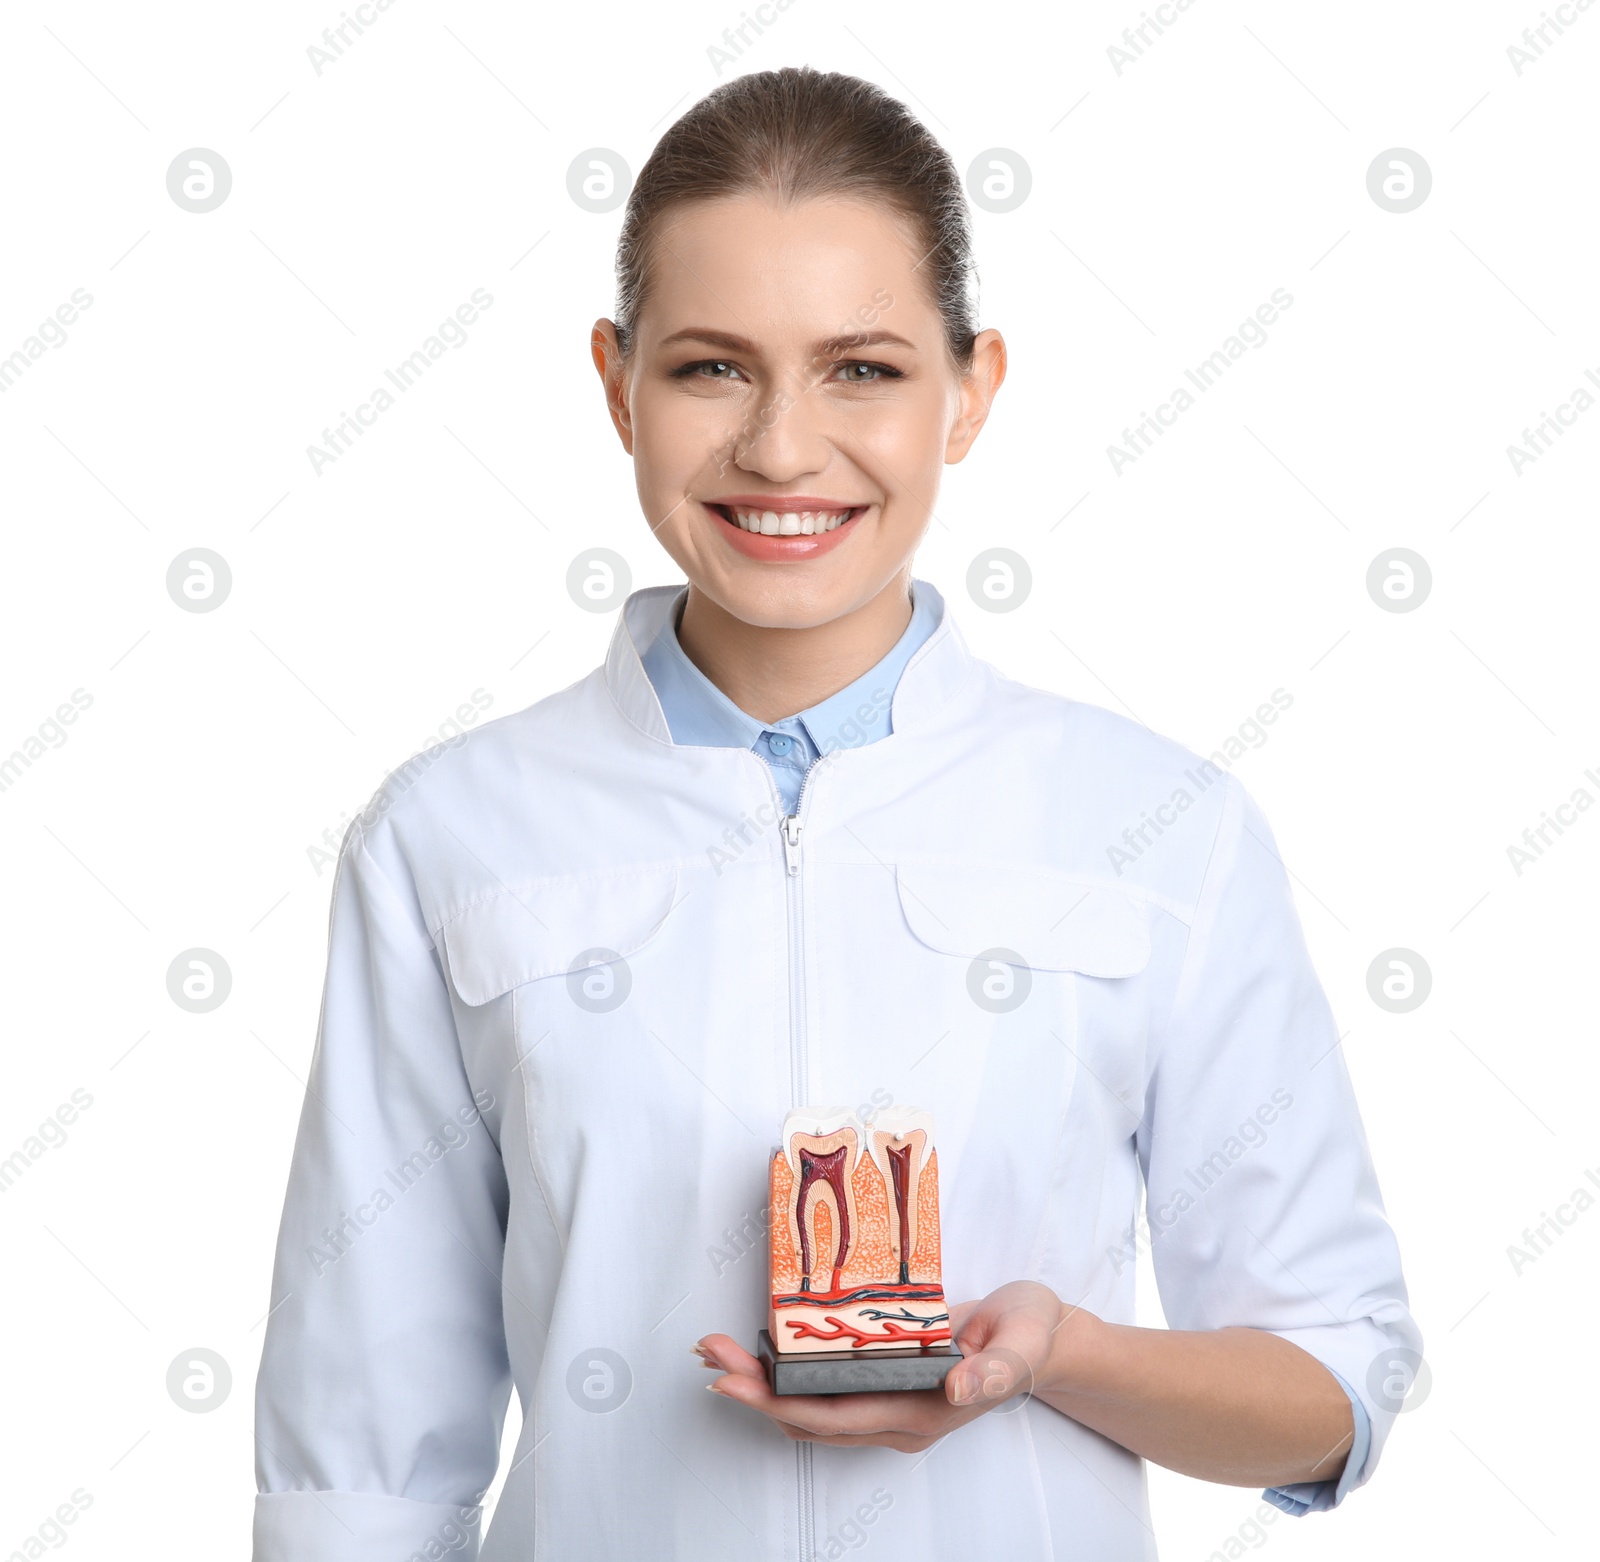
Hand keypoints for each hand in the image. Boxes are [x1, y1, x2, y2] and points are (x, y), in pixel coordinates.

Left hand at [696, 1281, 1074, 1452]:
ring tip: (719, 1351)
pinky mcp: (886, 1386)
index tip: (737, 1379)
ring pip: (811, 1409)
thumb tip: (957, 1392)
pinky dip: (787, 1375)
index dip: (781, 1401)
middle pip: (810, 1417)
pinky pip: (825, 1392)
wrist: (1042, 1339)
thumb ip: (995, 1370)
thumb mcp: (1023, 1342)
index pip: (837, 1417)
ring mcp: (890, 1407)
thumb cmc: (1030, 1334)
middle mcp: (898, 1419)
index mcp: (923, 1414)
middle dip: (755, 1390)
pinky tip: (762, 1350)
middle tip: (710, 1355)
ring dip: (763, 1383)